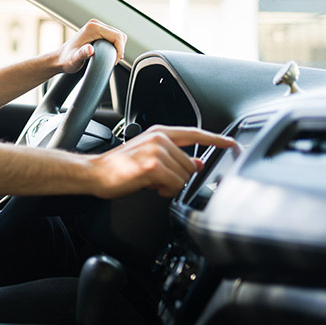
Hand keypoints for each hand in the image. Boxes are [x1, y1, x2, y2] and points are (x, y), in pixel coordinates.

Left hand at [56, 19, 126, 73]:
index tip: (114, 61)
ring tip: (111, 58)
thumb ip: (82, 54)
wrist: (60, 58)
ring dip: (118, 47)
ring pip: (117, 36)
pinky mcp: (97, 31)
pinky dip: (114, 45)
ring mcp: (97, 26)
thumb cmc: (66, 60)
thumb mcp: (75, 59)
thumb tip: (90, 50)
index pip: (117, 36)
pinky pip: (113, 37)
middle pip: (119, 35)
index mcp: (93, 27)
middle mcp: (95, 24)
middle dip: (120, 49)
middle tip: (113, 61)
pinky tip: (108, 54)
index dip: (120, 50)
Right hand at [87, 125, 234, 198]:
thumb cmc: (118, 167)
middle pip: (191, 164)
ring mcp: (156, 152)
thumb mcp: (148, 156)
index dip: (215, 139)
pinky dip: (165, 191)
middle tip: (158, 181)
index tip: (231, 143)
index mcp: (159, 133)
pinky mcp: (153, 167)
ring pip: (184, 176)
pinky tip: (151, 187)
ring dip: (171, 186)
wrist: (94, 173)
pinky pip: (175, 185)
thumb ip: (173, 157)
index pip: (194, 133)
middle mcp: (160, 139)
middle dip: (178, 177)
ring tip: (152, 183)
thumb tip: (196, 163)